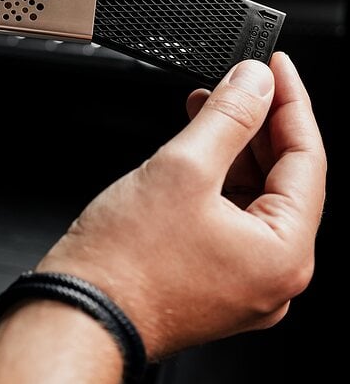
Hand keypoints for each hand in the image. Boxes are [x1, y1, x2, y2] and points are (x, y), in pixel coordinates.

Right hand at [37, 53, 325, 359]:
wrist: (77, 316)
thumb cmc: (122, 266)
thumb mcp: (184, 169)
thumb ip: (230, 116)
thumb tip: (255, 82)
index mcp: (284, 256)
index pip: (306, 160)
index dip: (290, 103)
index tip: (277, 67)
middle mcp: (273, 278)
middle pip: (283, 181)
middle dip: (258, 125)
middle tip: (240, 81)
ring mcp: (243, 286)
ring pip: (254, 200)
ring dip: (234, 150)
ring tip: (209, 107)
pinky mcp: (213, 284)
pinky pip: (230, 222)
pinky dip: (216, 183)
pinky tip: (197, 151)